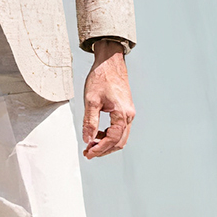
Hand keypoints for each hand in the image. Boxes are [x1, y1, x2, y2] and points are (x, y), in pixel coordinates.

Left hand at [82, 40, 134, 159]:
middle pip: (119, 142)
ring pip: (120, 137)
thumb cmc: (102, 78)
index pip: (112, 139)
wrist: (110, 62)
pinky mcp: (125, 110)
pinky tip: (97, 133)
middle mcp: (128, 115)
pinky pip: (119, 129)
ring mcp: (128, 113)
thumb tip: (87, 139)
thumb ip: (90, 122)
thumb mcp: (91, 101)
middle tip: (89, 152)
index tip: (89, 153)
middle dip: (104, 150)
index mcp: (121, 114)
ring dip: (106, 143)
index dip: (100, 149)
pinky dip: (109, 135)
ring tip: (91, 144)